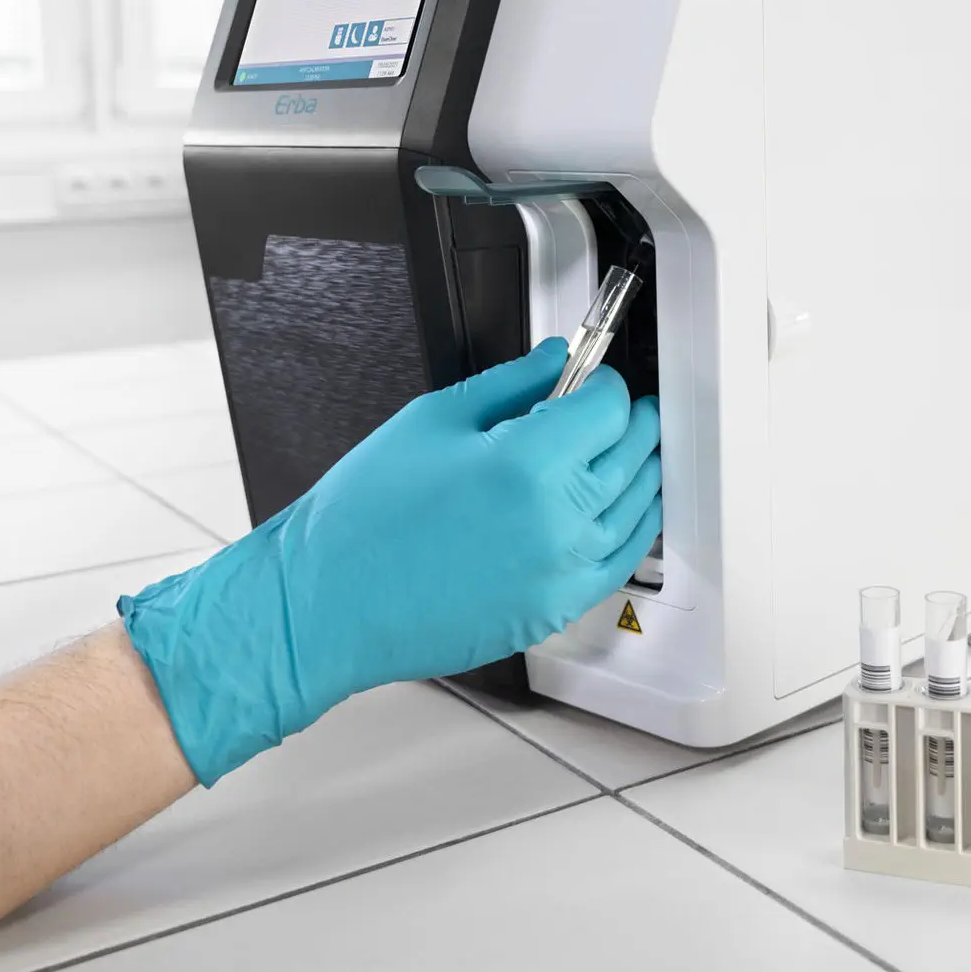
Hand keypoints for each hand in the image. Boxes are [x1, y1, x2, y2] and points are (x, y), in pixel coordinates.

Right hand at [119, 340, 661, 784]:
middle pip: (633, 450)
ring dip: (641, 468)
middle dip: (629, 417)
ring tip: (629, 448)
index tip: (591, 375)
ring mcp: (563, 571)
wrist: (329, 602)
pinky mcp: (556, 609)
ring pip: (640, 505)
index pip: (608, 405)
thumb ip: (511, 383)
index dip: (603, 381)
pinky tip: (627, 509)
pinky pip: (622, 560)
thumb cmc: (365, 518)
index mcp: (528, 462)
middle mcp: (558, 519)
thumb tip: (557, 361)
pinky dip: (634, 526)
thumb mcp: (436, 418)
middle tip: (616, 403)